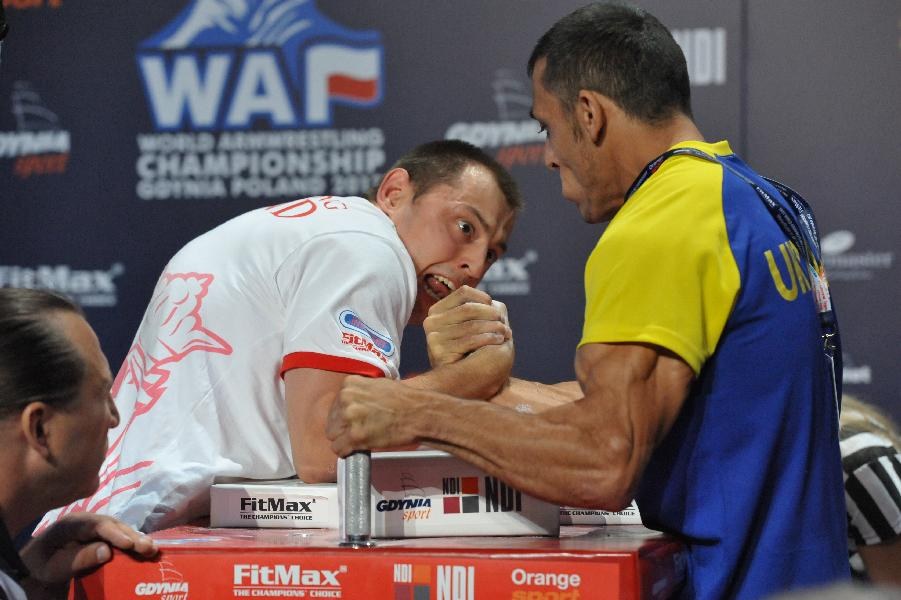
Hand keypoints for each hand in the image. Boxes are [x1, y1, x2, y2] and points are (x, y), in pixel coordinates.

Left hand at [21, 513, 156, 588]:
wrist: (33, 565)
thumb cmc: (42, 566)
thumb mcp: (54, 567)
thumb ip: (78, 559)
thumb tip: (107, 551)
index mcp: (72, 523)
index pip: (97, 525)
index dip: (115, 533)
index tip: (130, 544)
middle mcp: (86, 521)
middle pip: (113, 524)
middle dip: (132, 535)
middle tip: (149, 548)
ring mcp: (94, 527)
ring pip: (119, 528)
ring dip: (136, 538)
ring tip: (152, 549)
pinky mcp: (99, 535)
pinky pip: (118, 535)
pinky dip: (132, 542)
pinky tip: (145, 548)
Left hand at [326, 376, 421, 455]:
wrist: (419, 412)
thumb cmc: (403, 400)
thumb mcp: (377, 385)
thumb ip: (359, 393)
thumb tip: (347, 405)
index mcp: (349, 384)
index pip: (335, 404)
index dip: (344, 415)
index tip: (353, 420)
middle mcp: (346, 399)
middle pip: (332, 421)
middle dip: (343, 429)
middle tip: (358, 432)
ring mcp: (350, 417)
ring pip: (333, 436)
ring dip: (344, 441)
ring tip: (360, 441)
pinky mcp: (356, 436)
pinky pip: (339, 449)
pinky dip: (347, 452)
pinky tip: (357, 450)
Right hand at [424, 286, 510, 366]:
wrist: (463, 380)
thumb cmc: (472, 349)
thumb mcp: (474, 324)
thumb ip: (482, 309)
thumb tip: (493, 303)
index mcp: (437, 310)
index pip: (463, 293)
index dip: (483, 297)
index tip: (496, 309)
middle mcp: (431, 321)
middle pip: (468, 308)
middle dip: (491, 314)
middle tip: (504, 323)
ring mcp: (433, 337)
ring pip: (471, 324)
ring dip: (493, 327)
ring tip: (505, 332)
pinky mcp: (439, 351)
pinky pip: (469, 340)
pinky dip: (488, 338)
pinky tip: (498, 340)